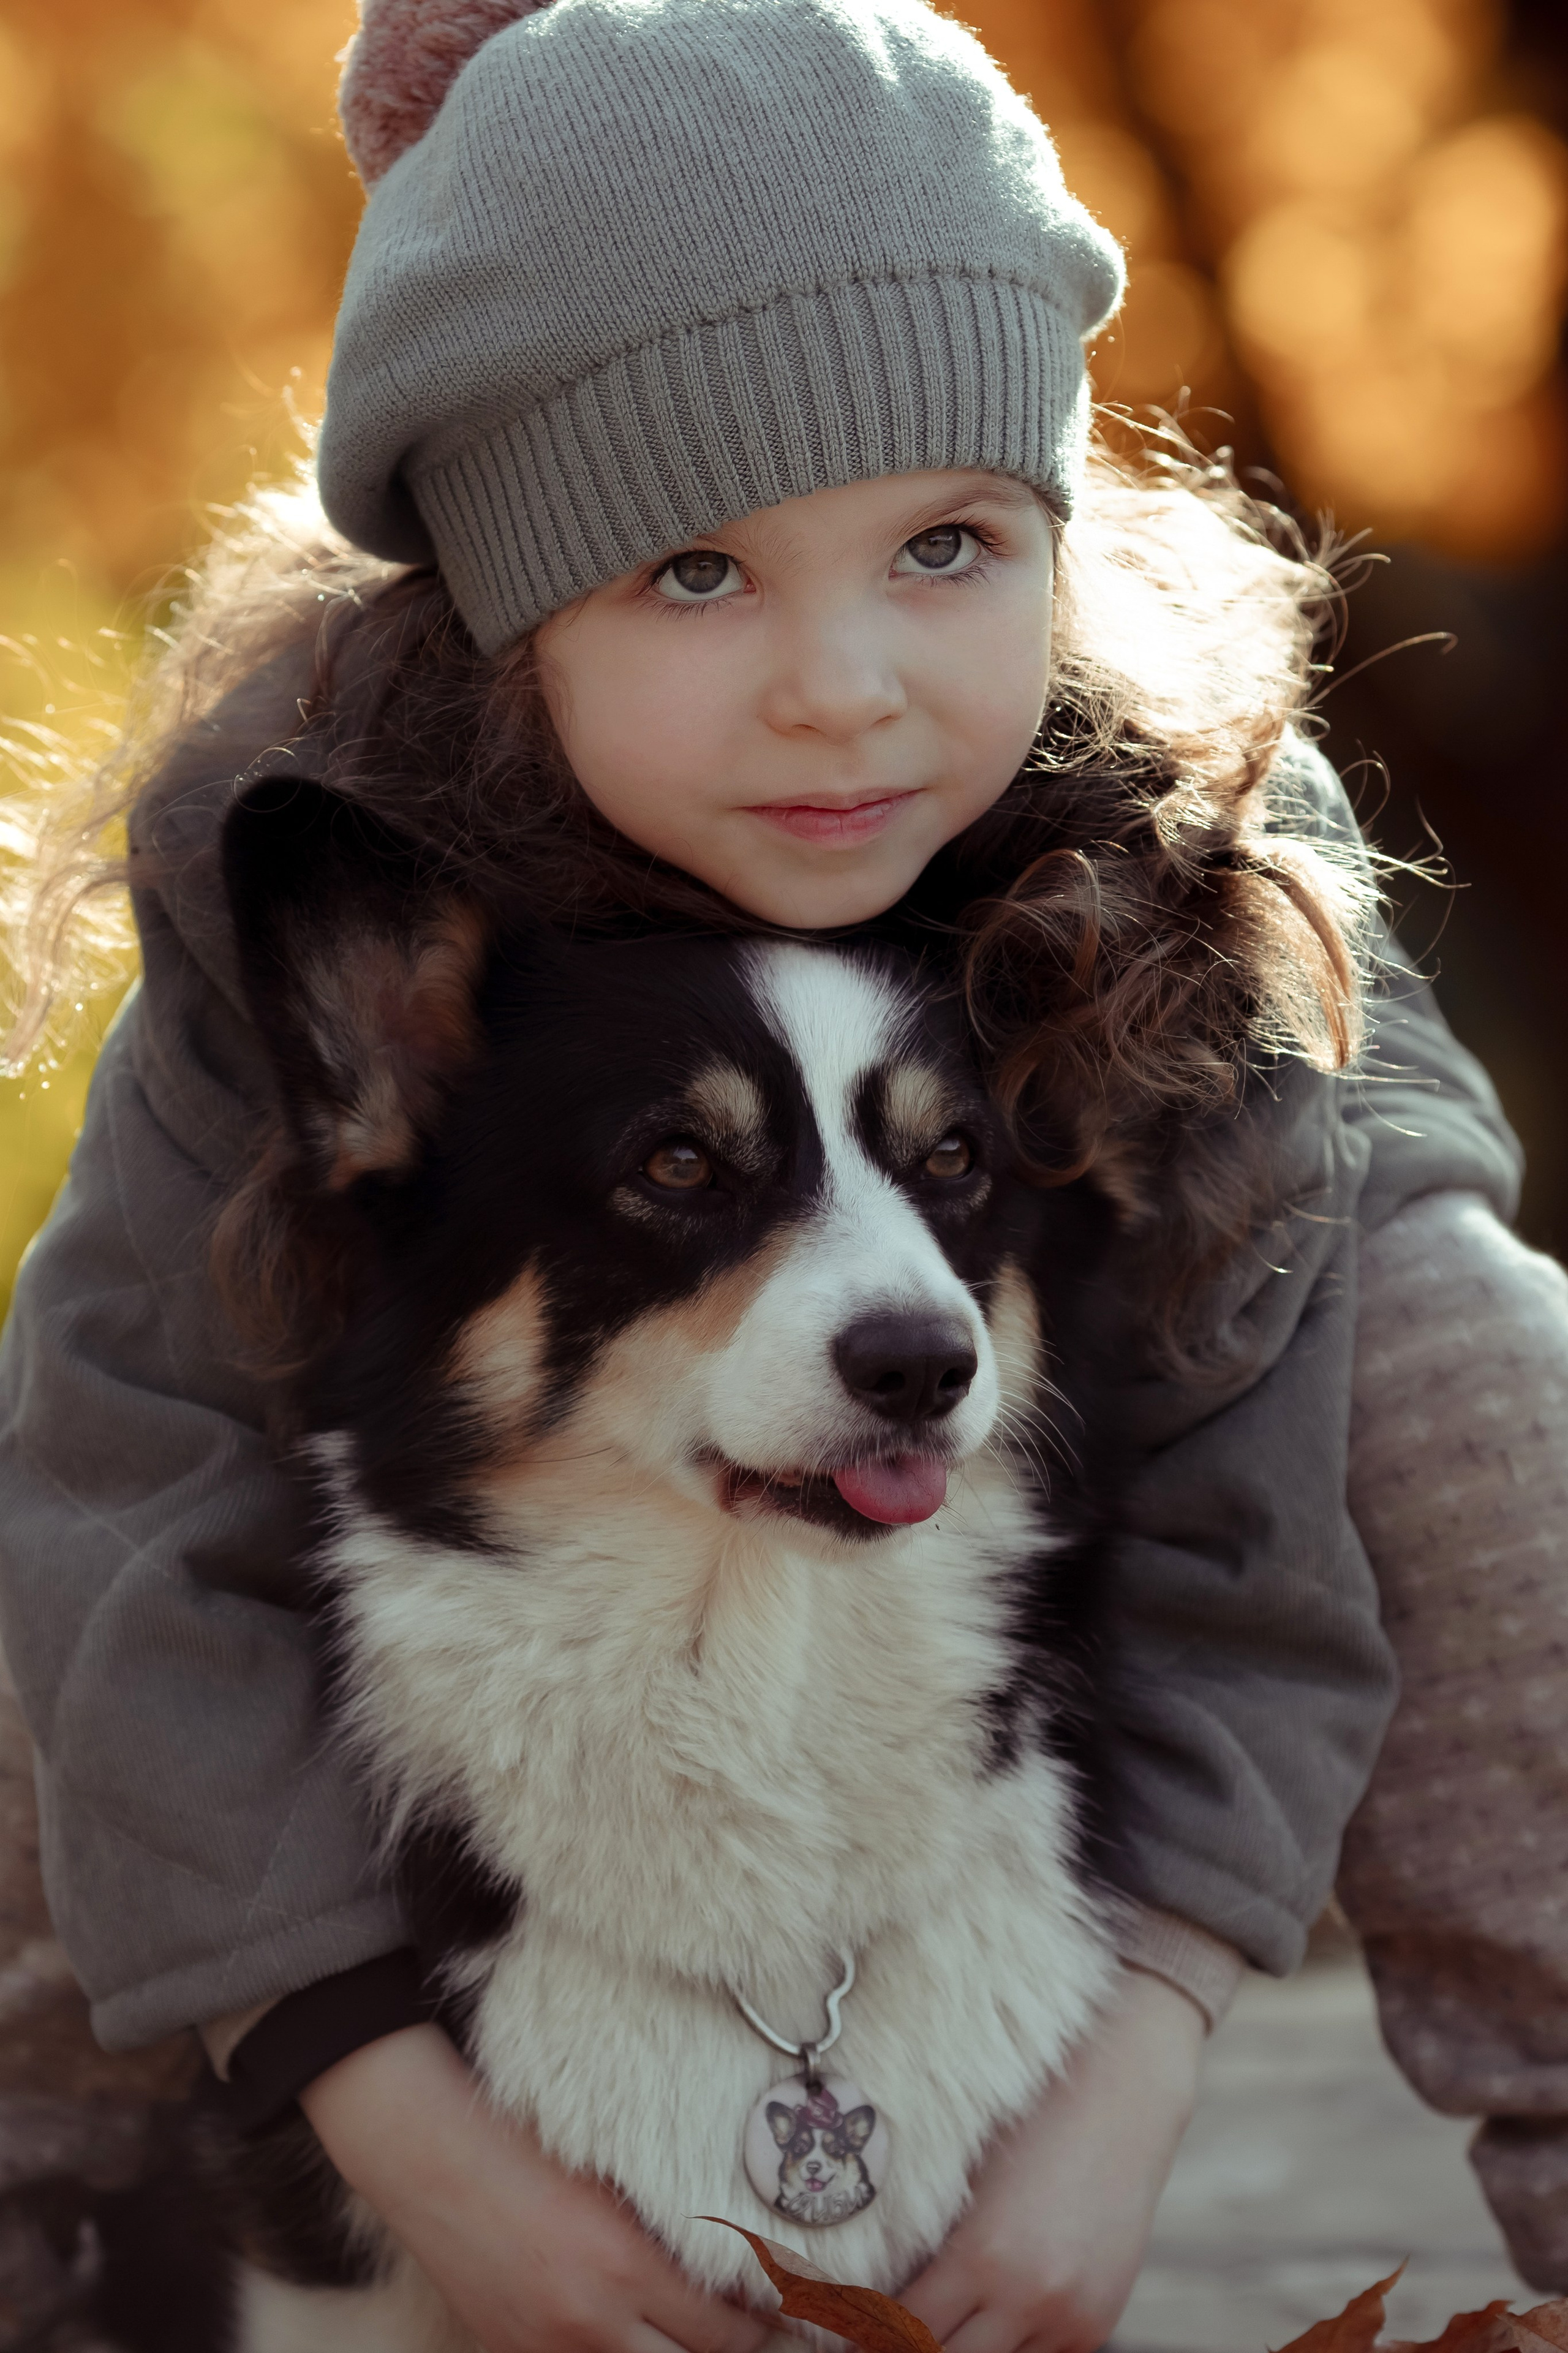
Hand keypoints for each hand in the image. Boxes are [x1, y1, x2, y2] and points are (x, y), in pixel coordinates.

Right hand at [301, 2023, 777, 2352]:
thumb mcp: (613, 2178)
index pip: (727, 2332)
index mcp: (622, 2265)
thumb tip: (733, 2259)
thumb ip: (668, 2227)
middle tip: (768, 2329)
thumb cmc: (527, 2141)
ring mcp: (549, 2349)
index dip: (770, 2328)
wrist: (428, 2154)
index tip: (798, 2311)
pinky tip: (646, 2338)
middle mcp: (591, 2322)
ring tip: (717, 2335)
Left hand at [898, 1968, 1205, 2352]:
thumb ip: (932, 2246)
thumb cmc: (1030, 2121)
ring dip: (961, 2349)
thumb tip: (883, 2297)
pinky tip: (990, 2317)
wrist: (1122, 2097)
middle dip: (910, 2346)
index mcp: (982, 2255)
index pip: (906, 2329)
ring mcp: (1069, 2317)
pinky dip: (1010, 2344)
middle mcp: (1027, 2297)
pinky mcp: (1098, 2323)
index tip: (851, 2326)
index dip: (871, 2333)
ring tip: (940, 2320)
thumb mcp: (967, 2179)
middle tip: (888, 2327)